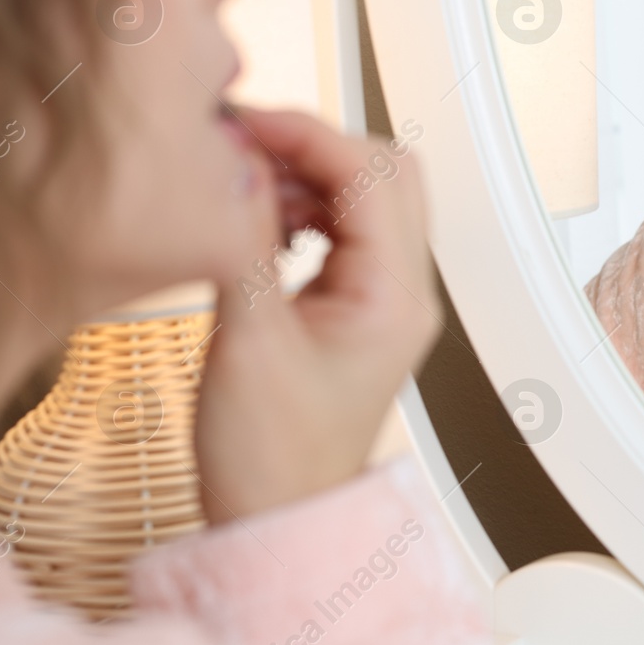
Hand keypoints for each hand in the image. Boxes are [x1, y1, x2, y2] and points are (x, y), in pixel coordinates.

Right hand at [193, 109, 440, 522]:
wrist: (277, 522)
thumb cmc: (270, 459)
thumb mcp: (246, 342)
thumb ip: (245, 241)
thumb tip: (239, 162)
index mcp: (395, 297)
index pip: (370, 176)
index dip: (305, 136)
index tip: (244, 122)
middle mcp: (404, 291)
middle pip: (385, 173)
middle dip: (315, 147)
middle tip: (243, 146)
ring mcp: (386, 298)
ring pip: (366, 197)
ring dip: (308, 176)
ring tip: (243, 186)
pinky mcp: (358, 307)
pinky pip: (345, 229)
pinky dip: (306, 208)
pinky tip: (261, 222)